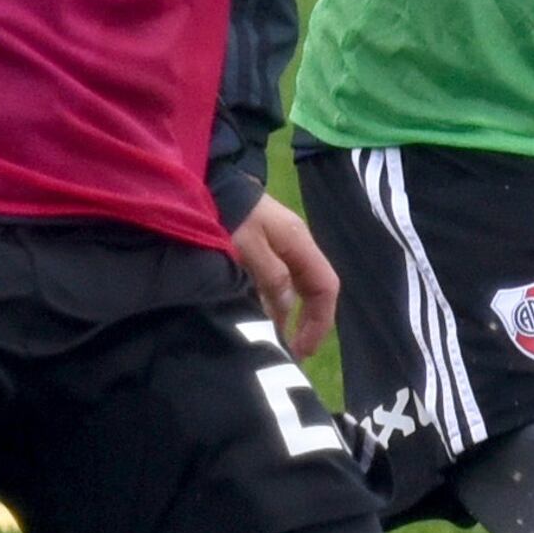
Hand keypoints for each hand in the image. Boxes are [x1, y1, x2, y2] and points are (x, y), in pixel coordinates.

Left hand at [229, 195, 341, 357]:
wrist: (207, 180)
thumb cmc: (227, 213)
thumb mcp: (247, 245)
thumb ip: (272, 277)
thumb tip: (287, 310)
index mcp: (299, 243)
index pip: (326, 287)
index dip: (320, 321)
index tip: (302, 348)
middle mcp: (296, 245)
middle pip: (315, 290)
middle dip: (307, 322)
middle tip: (290, 351)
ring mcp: (280, 245)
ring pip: (296, 288)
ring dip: (288, 315)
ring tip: (273, 338)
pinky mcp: (263, 246)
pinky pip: (278, 281)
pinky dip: (274, 302)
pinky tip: (259, 315)